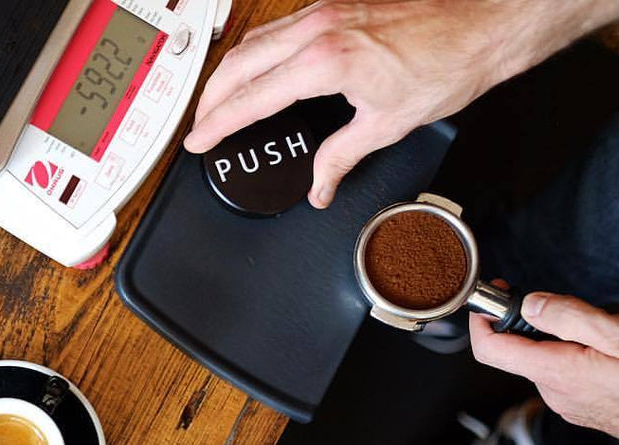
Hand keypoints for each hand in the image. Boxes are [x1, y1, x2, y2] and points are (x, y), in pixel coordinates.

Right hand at [184, 0, 618, 207]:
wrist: (485, 22)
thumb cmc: (448, 63)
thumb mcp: (388, 124)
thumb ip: (341, 158)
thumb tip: (320, 185)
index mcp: (324, 63)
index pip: (251, 99)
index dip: (218, 125)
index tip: (200, 140)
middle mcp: (317, 30)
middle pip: (238, 63)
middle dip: (210, 97)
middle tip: (201, 125)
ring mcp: (323, 12)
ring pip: (253, 41)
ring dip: (229, 71)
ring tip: (219, 99)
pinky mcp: (334, 5)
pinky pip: (277, 28)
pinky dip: (255, 52)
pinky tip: (258, 68)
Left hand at [470, 293, 618, 436]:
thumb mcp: (617, 336)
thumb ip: (570, 317)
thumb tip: (529, 304)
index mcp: (555, 371)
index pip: (489, 349)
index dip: (481, 320)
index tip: (490, 300)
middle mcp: (553, 392)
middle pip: (518, 351)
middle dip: (533, 324)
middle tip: (566, 308)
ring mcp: (566, 403)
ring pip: (544, 361)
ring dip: (558, 341)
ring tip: (598, 333)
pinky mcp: (579, 408)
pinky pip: (562, 375)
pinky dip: (572, 357)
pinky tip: (604, 354)